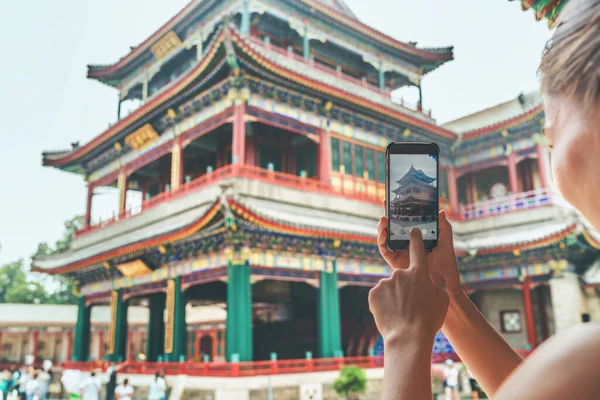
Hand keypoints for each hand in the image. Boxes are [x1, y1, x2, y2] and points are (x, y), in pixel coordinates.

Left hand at [369, 228, 448, 343]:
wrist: (407, 338)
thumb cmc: (428, 319)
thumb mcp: (442, 299)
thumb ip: (437, 282)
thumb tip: (430, 275)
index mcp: (419, 272)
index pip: (416, 248)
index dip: (415, 238)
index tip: (412, 230)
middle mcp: (400, 273)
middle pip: (404, 275)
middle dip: (407, 287)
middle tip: (412, 305)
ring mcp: (385, 282)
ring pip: (391, 286)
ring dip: (396, 296)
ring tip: (402, 313)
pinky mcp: (373, 293)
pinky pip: (380, 295)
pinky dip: (385, 302)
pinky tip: (391, 314)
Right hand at [378, 208, 461, 293]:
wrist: (443, 286)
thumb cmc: (446, 266)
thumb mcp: (446, 244)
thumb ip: (444, 228)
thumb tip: (440, 211)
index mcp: (418, 237)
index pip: (408, 221)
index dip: (402, 210)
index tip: (398, 197)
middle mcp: (407, 243)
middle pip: (394, 226)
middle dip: (389, 213)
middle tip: (387, 202)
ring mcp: (400, 251)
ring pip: (387, 236)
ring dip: (383, 226)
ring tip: (384, 219)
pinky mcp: (394, 261)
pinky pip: (384, 249)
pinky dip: (382, 240)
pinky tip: (384, 233)